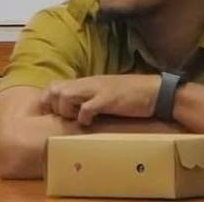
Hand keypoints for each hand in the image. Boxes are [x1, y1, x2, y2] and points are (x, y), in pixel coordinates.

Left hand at [41, 75, 161, 126]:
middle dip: (55, 106)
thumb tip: (75, 109)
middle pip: (55, 89)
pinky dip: (84, 118)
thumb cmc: (130, 94)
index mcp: (86, 82)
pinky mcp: (108, 99)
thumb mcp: (105, 92)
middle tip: (67, 117)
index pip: (55, 85)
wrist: (154, 91)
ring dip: (67, 111)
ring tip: (78, 119)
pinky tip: (91, 122)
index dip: (49, 100)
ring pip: (65, 95)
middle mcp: (88, 83)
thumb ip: (89, 96)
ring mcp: (97, 90)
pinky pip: (87, 108)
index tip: (54, 113)